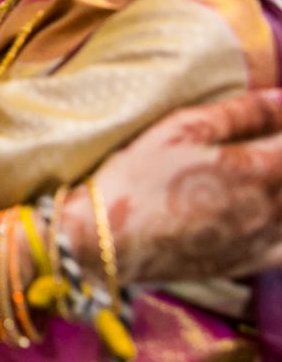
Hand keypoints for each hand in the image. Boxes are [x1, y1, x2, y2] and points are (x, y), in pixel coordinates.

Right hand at [68, 89, 281, 282]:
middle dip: (280, 154)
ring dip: (279, 188)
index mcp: (257, 168)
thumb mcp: (181, 129)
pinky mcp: (245, 263)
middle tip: (263, 145)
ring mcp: (260, 240)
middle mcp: (269, 207)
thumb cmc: (140, 176)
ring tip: (256, 174)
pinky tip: (263, 215)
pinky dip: (280, 227)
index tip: (275, 120)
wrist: (111, 238)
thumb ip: (239, 112)